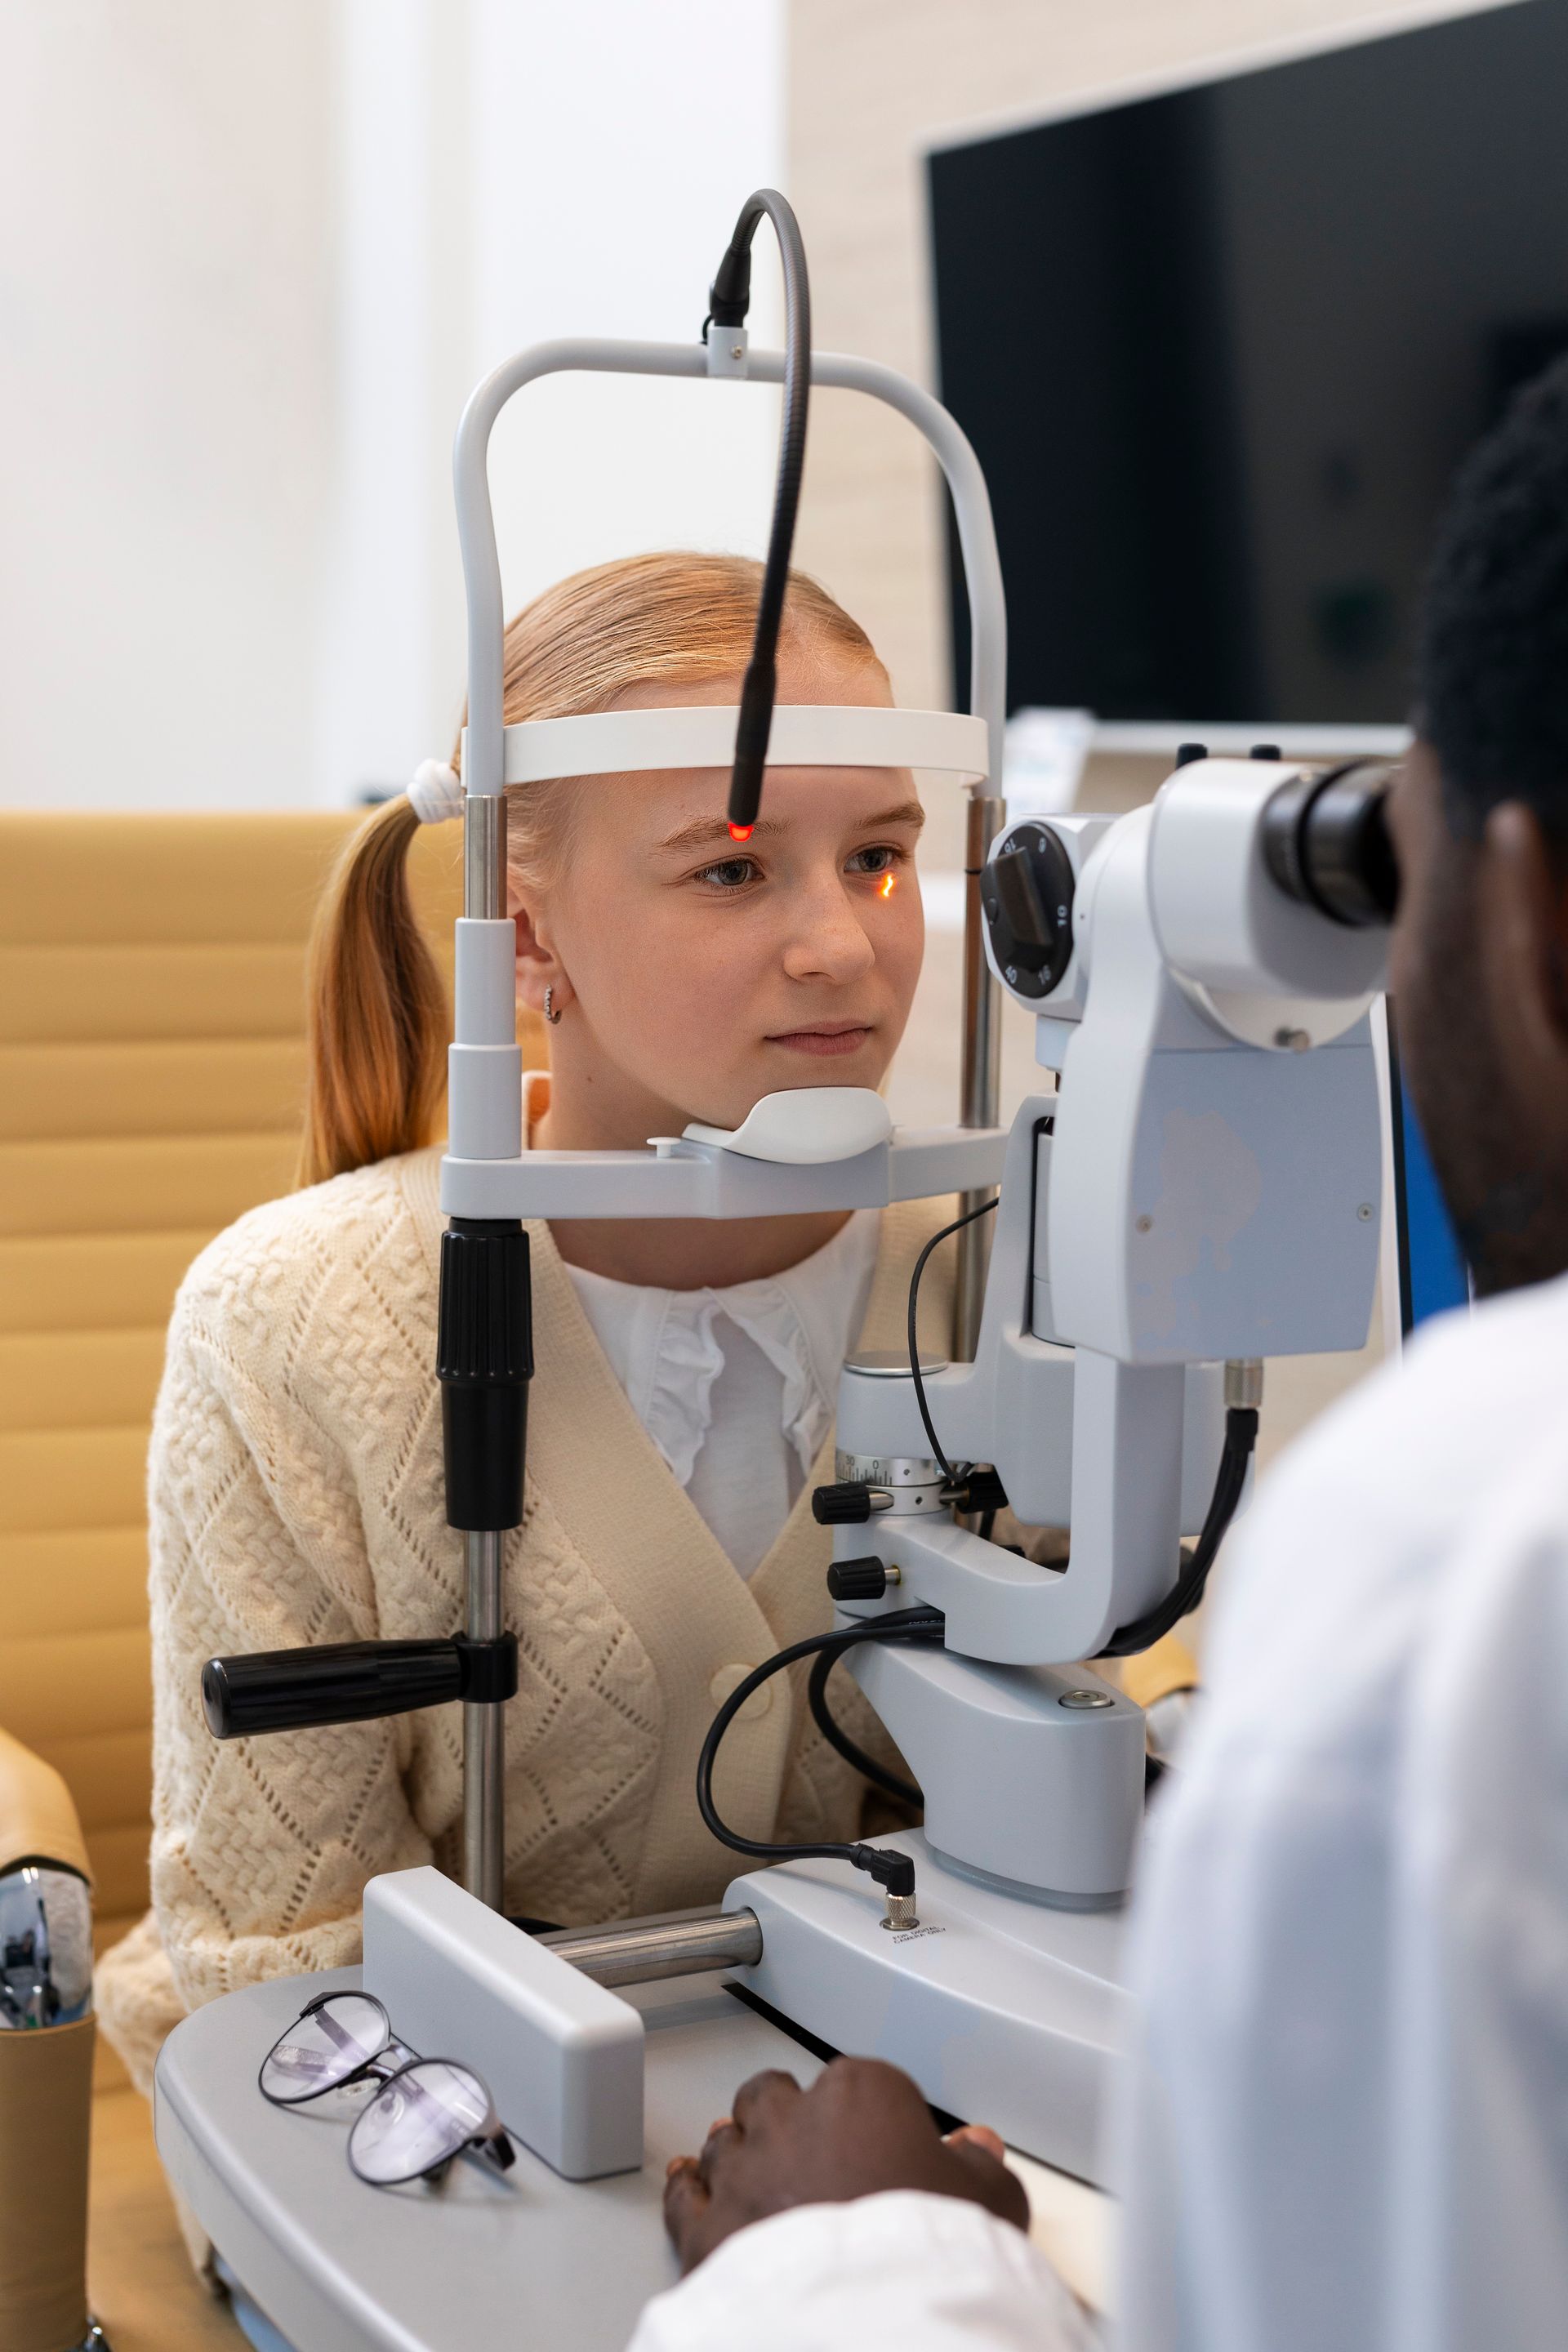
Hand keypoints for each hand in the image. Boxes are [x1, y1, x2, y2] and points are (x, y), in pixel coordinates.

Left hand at [663, 2056, 1029, 2273]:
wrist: (865, 2315)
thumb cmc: (923, 2249)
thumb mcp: (988, 2202)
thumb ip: (981, 2165)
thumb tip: (980, 2150)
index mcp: (862, 2093)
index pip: (863, 2084)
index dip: (872, 2120)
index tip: (882, 2149)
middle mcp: (793, 2117)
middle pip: (777, 2096)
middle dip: (788, 2117)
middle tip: (812, 2152)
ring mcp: (742, 2170)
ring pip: (726, 2139)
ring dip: (738, 2152)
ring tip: (755, 2170)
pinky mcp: (705, 2228)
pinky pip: (684, 2193)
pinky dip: (687, 2188)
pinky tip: (688, 2183)